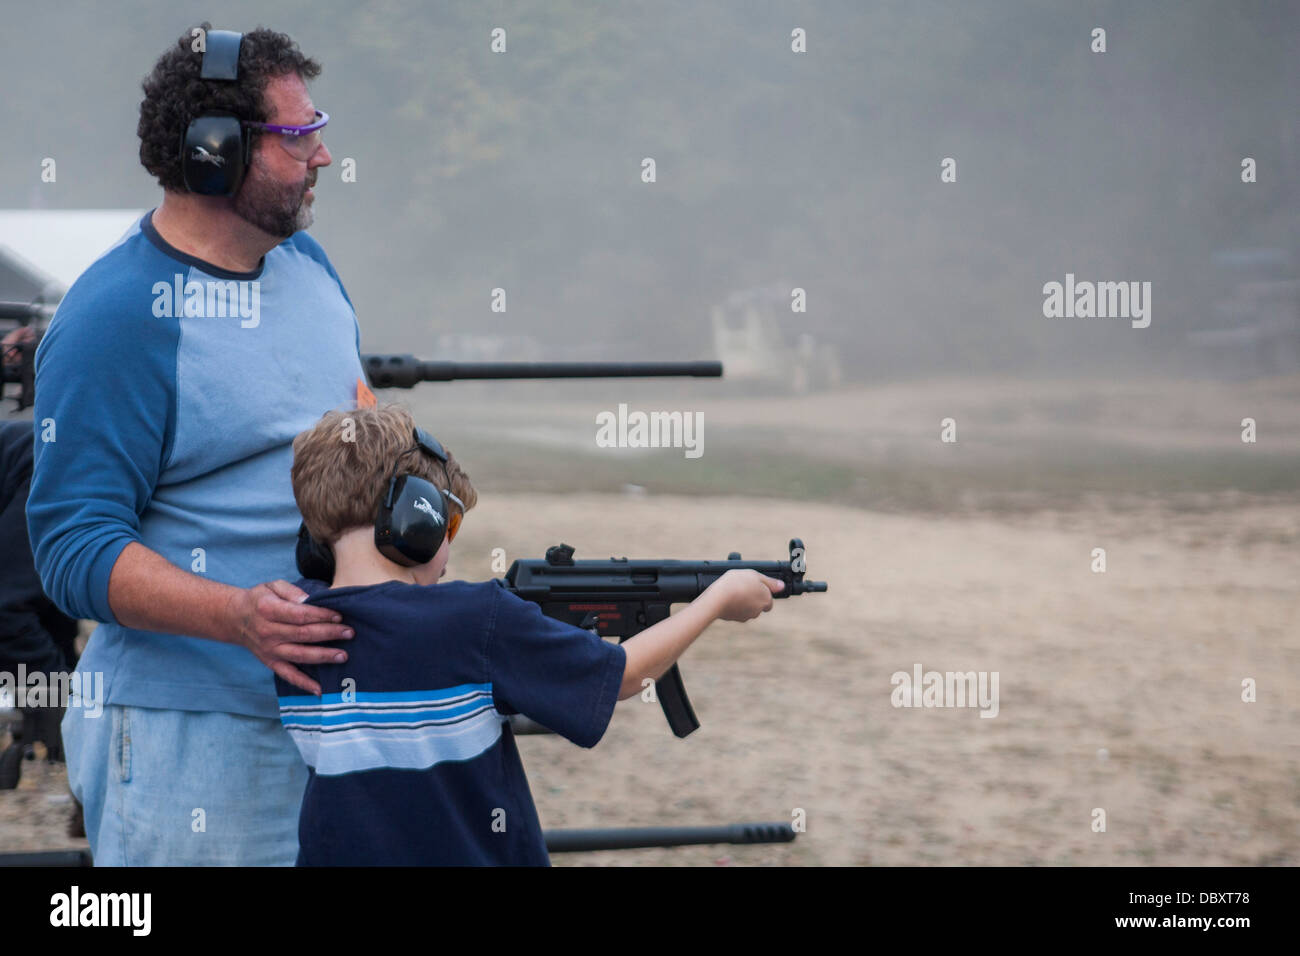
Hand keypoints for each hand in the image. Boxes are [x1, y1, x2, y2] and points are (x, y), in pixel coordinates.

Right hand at [227, 580, 353, 694]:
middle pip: (303, 635)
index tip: (339, 615)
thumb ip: (292, 591)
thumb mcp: (273, 586)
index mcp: (269, 610)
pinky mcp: (270, 662)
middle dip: (329, 634)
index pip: (299, 614)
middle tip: (349, 632)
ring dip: (323, 656)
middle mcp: (268, 632)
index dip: (321, 615)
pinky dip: (304, 684)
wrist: (235, 618)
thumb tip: (310, 600)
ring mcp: (269, 650)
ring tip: (343, 656)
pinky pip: (288, 675)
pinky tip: (320, 690)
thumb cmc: (260, 599)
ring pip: (299, 655)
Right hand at [712, 569, 783, 622]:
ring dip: (743, 602)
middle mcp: (758, 611)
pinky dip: (733, 606)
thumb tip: (782, 586)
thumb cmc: (737, 583)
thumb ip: (770, 582)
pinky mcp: (734, 619)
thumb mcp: (755, 575)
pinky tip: (727, 598)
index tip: (753, 586)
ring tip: (733, 591)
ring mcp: (746, 616)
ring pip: (747, 609)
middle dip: (752, 598)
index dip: (762, 592)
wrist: (717, 598)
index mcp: (766, 600)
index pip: (769, 600)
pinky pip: (736, 612)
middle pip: (758, 605)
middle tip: (742, 587)